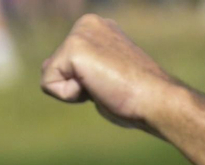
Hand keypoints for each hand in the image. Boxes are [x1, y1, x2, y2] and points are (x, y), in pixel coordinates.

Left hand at [40, 15, 182, 133]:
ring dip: (75, 92)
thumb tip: (47, 68)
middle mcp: (87, 23)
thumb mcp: (103, 77)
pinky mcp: (74, 48)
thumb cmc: (137, 97)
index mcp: (97, 28)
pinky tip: (98, 88)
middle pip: (54, 66)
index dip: (85, 84)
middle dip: (76, 86)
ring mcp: (80, 33)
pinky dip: (71, 96)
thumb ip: (77, 70)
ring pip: (51, 75)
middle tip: (110, 86)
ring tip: (106, 87)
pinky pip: (49, 85)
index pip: (65, 63)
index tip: (113, 82)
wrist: (157, 100)